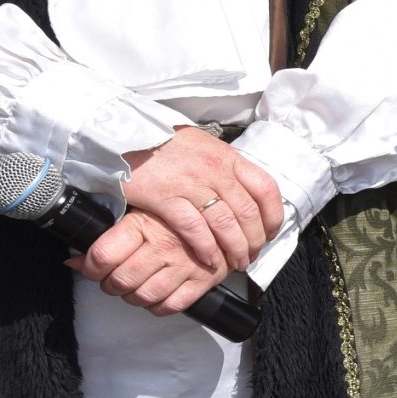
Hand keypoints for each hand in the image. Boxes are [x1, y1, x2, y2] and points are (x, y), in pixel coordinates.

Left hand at [70, 209, 231, 316]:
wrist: (223, 216)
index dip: (90, 268)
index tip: (93, 267)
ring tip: (134, 286)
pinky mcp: (203, 281)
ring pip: (143, 297)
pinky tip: (156, 294)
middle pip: (120, 281)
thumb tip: (72, 262)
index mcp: (144, 224)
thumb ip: (106, 235)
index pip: (102, 256)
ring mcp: (185, 265)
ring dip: (132, 297)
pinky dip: (157, 306)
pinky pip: (170, 306)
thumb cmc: (174, 214)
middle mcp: (164, 246)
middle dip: (110, 285)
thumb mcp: (138, 212)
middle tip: (114, 278)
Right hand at [122, 127, 283, 272]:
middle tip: (252, 255)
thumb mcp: (202, 145)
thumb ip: (223, 166)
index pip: (265, 188)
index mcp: (227, 157)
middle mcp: (214, 170)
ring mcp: (191, 183)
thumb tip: (243, 188)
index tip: (271, 232)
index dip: (273, 215)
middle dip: (255, 240)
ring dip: (234, 249)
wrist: (124, 134)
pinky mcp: (166, 197)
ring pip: (225, 224)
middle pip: (247, 212)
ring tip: (236, 263)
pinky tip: (210, 260)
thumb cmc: (163, 142)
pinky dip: (206, 248)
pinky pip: (194, 229)